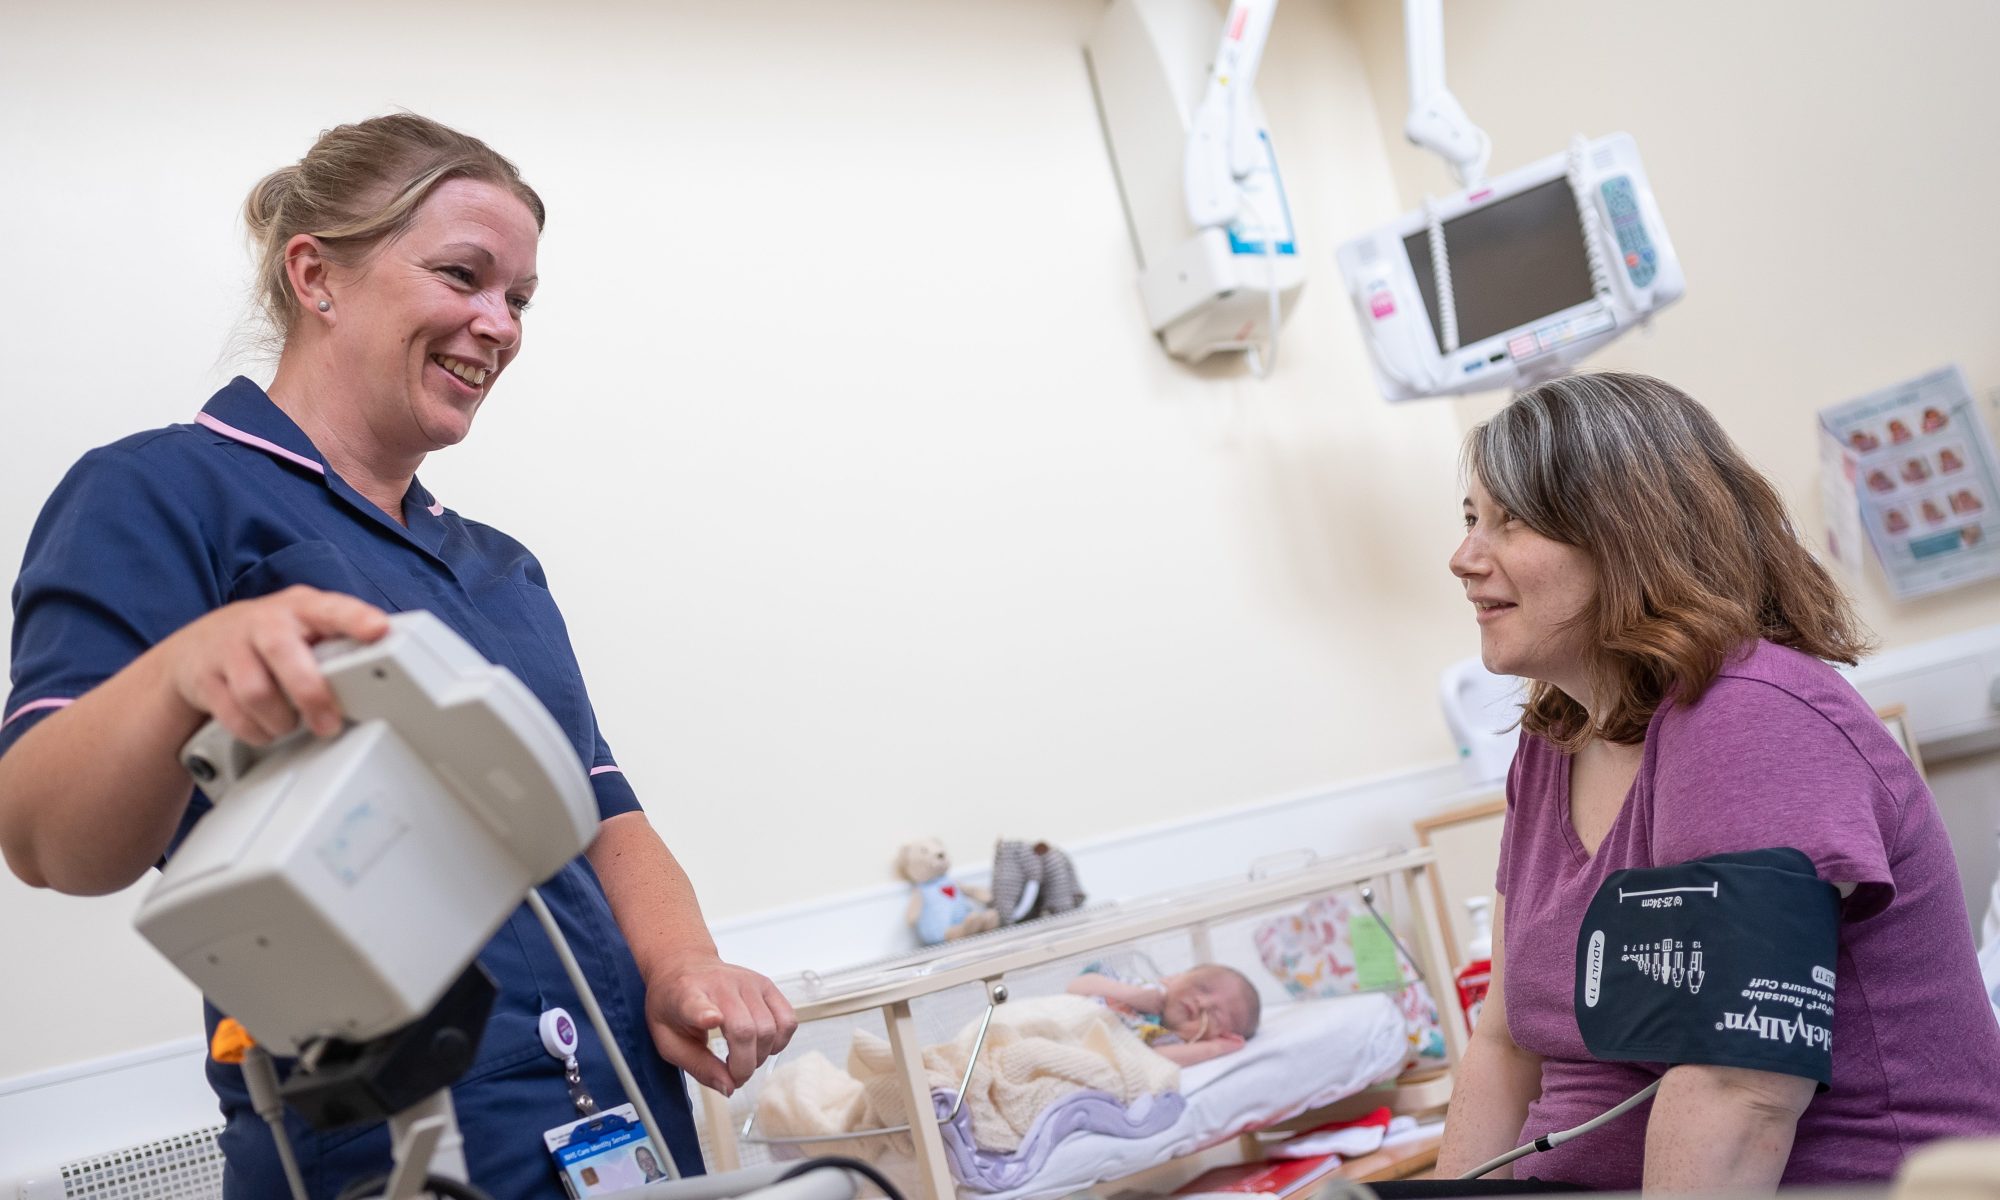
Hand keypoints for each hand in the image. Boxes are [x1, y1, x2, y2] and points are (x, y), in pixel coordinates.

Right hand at [162, 586, 389, 743]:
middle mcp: (263, 622)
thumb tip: (383, 673)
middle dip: (311, 694)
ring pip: (257, 692)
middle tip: (329, 723)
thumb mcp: (306, 628)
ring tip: (291, 723)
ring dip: (281, 719)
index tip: (378, 630)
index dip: (354, 618)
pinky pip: (234, 715)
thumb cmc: (269, 638)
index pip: (330, 608)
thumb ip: (339, 644)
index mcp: (301, 608)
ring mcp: (230, 648)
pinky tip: (266, 727)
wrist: (198, 647)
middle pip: (284, 652)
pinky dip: (256, 730)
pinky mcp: (204, 678)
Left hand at [641, 952, 796, 1095]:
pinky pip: (788, 1020)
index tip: (711, 1021)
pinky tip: (762, 1045)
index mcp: (686, 996)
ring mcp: (748, 982)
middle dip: (744, 1066)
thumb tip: (729, 1087)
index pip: (697, 1004)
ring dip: (761, 1056)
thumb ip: (698, 1066)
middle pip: (745, 1031)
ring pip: (770, 1029)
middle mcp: (720, 984)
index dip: (705, 1015)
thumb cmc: (673, 1005)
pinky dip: (780, 1041)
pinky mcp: (767, 984)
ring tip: (744, 1058)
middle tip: (734, 1075)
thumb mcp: (669, 1041)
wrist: (683, 966)